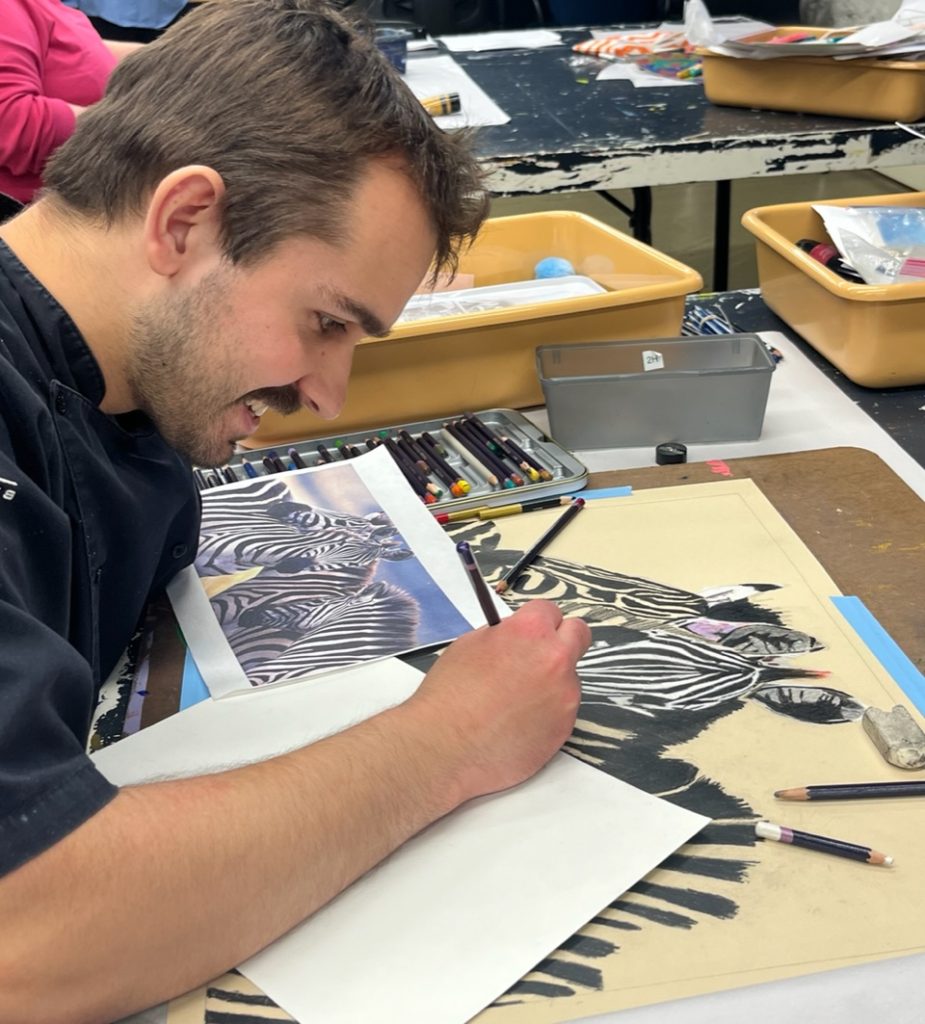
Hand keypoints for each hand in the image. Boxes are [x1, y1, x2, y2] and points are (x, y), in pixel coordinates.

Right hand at [400, 600, 590, 804]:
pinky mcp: (566, 727)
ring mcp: (565, 695)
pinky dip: (546, 713)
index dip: (536, 621)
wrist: (446, 747)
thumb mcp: (469, 646)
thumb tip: (514, 639)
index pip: (550, 610)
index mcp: (530, 632)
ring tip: (515, 703)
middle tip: (539, 656)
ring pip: (569, 677)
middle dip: (562, 640)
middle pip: (578, 634)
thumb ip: (502, 636)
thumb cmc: (449, 697)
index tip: (530, 632)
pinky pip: (563, 710)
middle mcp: (555, 659)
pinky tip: (517, 724)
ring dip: (552, 682)